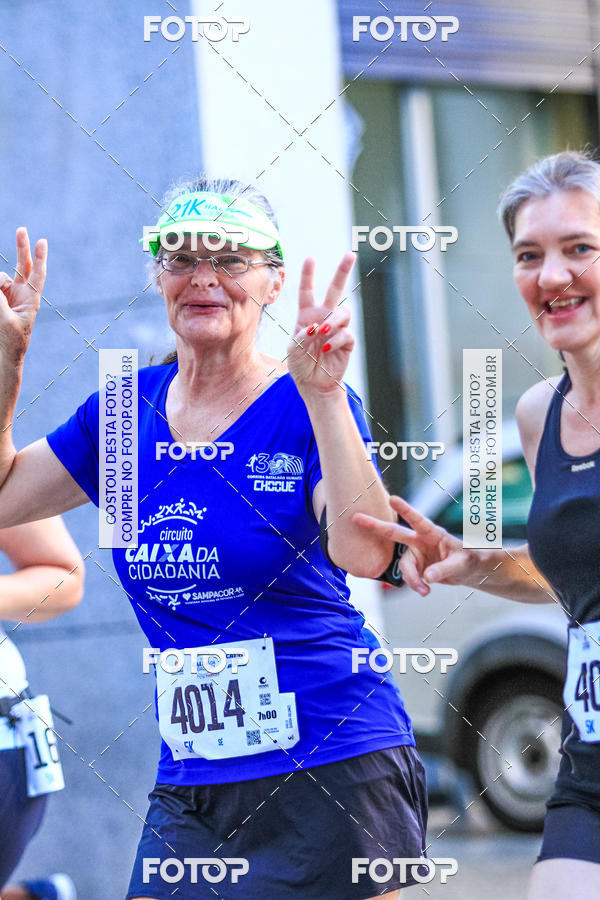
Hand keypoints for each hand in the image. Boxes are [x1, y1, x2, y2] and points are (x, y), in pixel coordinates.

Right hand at [0, 227, 46, 360]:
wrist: (6, 354)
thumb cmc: (12, 341)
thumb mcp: (6, 321)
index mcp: (30, 300)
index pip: (37, 275)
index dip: (39, 258)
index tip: (42, 241)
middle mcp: (21, 293)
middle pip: (22, 266)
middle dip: (21, 248)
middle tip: (22, 229)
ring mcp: (9, 294)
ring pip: (0, 277)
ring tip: (4, 308)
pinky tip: (1, 301)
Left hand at [286, 253, 354, 394]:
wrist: (314, 384)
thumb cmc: (301, 365)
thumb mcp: (293, 351)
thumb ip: (301, 337)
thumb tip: (317, 327)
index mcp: (307, 315)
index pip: (308, 291)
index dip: (309, 274)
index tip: (311, 258)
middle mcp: (324, 317)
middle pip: (335, 289)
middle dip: (342, 271)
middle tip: (350, 255)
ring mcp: (337, 328)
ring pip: (343, 312)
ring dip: (334, 321)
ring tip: (323, 332)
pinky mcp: (347, 341)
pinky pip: (346, 333)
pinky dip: (336, 339)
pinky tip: (328, 349)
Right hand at [353, 495, 484, 595]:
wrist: (469, 571)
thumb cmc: (469, 560)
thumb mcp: (463, 564)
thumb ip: (444, 570)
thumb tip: (427, 577)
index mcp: (433, 533)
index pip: (417, 520)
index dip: (405, 510)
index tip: (392, 499)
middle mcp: (420, 541)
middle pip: (394, 533)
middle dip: (375, 526)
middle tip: (356, 518)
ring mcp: (416, 554)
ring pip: (403, 566)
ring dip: (411, 579)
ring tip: (425, 591)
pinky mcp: (415, 567)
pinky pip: (408, 578)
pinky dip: (415, 585)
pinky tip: (425, 590)